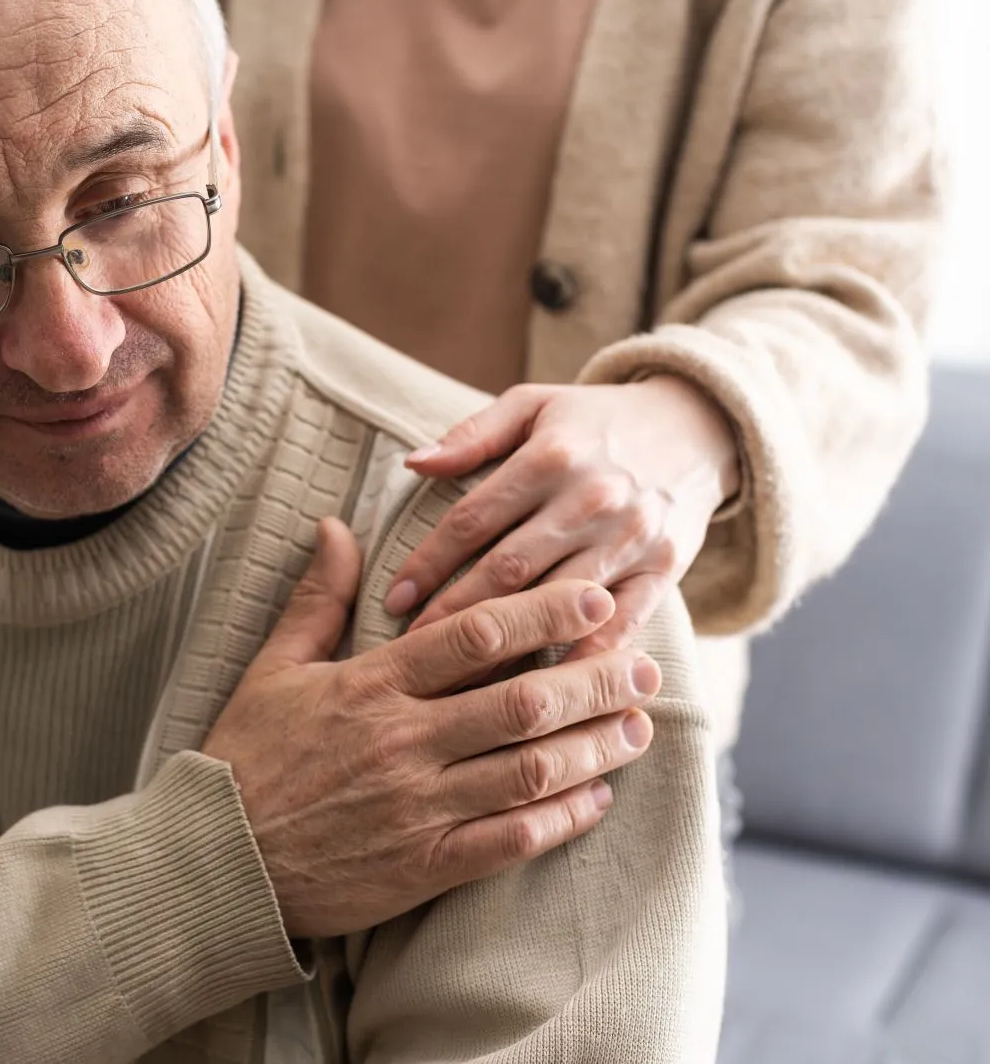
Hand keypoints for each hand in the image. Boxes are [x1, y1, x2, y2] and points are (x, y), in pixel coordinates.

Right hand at [203, 517, 660, 939]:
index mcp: (371, 687)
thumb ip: (317, 598)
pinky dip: (562, 818)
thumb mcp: (273, 669)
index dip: (544, 612)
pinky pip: (511, 841)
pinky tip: (596, 797)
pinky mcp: (425, 866)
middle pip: (522, 701)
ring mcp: (418, 808)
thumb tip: (335, 526)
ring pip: (529, 770)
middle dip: (594, 680)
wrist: (217, 861)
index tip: (594, 596)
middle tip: (643, 665)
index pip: (475, 636)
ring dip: (594, 747)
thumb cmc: (246, 758)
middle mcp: (403, 743)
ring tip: (638, 727)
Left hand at [385, 377, 739, 659]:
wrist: (700, 428)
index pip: (473, 519)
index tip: (394, 599)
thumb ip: (474, 434)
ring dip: (509, 643)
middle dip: (455, 613)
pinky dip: (586, 658)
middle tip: (412, 650)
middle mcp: (591, 499)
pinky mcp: (665, 570)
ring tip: (463, 679)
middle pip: (509, 568)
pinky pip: (622, 624)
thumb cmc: (597, 421)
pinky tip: (549, 689)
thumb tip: (414, 462)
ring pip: (557, 602)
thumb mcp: (535, 406)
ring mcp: (631, 538)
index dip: (429, 562)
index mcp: (551, 457)